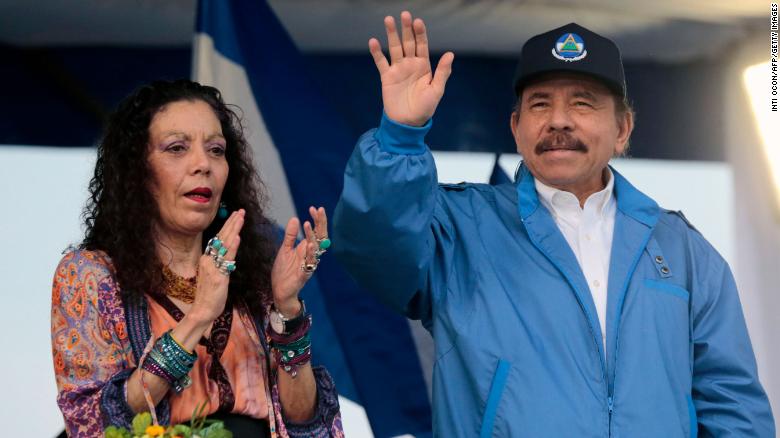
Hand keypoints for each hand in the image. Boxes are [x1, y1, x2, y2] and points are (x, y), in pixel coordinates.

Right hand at [191, 209, 243, 322]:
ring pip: (225, 245)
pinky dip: (232, 248)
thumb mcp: (214, 275)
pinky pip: (226, 260)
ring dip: (233, 229)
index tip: (235, 215)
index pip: (218, 238)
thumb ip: (220, 264)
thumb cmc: (210, 295)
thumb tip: (227, 254)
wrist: (202, 310)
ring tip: (240, 217)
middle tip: (241, 210)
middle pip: (221, 237)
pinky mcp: (218, 276)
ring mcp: (213, 267)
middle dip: (232, 223)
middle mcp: (208, 260)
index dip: (227, 226)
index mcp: (207, 259)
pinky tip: (237, 237)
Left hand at [271, 206, 327, 316]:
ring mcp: (308, 264)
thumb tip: (295, 218)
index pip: (315, 231)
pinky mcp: (303, 274)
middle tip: (318, 210)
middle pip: (320, 237)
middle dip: (320, 223)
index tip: (313, 208)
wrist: (279, 291)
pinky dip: (310, 254)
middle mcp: (310, 255)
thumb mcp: (285, 249)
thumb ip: (290, 235)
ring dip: (313, 237)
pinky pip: (310, 263)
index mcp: (306, 248)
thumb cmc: (284, 271)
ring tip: (308, 224)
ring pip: (316, 249)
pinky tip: (308, 244)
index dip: (317, 220)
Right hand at [369, 11, 453, 126]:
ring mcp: (398, 69)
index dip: (420, 33)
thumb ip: (442, 72)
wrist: (408, 123)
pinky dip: (376, 52)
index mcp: (424, 66)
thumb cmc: (425, 108)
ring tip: (388, 20)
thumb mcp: (437, 90)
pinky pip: (381, 62)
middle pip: (408, 42)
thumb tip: (450, 54)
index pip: (422, 45)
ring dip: (391, 34)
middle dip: (406, 28)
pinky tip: (373, 41)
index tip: (418, 22)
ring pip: (394, 48)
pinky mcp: (386, 77)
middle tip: (404, 14)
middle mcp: (411, 64)